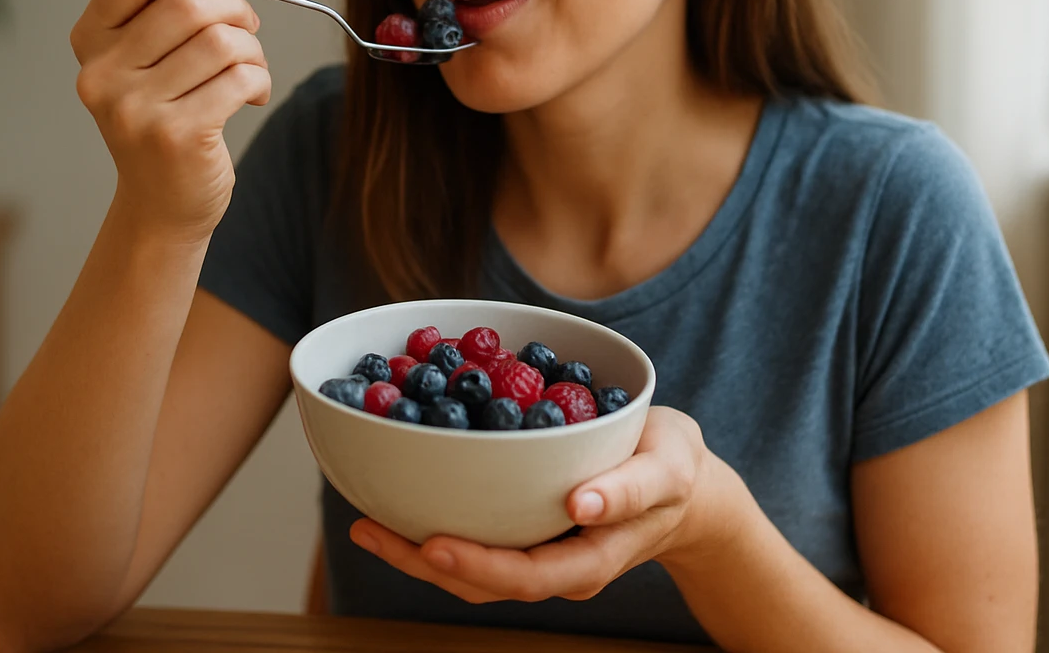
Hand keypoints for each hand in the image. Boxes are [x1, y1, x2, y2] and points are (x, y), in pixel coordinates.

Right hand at [70, 0, 270, 241]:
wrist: (163, 204)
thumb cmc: (165, 117)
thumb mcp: (151, 52)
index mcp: (91, 39)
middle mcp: (102, 72)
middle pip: (189, 2)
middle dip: (235, 7)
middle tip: (248, 29)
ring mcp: (135, 108)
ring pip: (221, 40)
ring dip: (252, 48)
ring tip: (251, 67)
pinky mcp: (175, 136)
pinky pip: (240, 78)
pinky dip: (260, 80)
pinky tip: (252, 95)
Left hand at [349, 407, 726, 602]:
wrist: (683, 484)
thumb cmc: (677, 472)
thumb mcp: (668, 470)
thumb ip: (630, 490)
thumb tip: (582, 504)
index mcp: (587, 560)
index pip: (524, 576)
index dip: (476, 565)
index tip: (432, 543)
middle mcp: (554, 565)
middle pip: (481, 579)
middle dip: (420, 561)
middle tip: (368, 528)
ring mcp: (536, 551)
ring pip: (469, 565)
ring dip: (414, 549)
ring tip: (366, 522)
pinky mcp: (524, 529)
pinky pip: (476, 536)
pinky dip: (433, 523)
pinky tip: (399, 500)